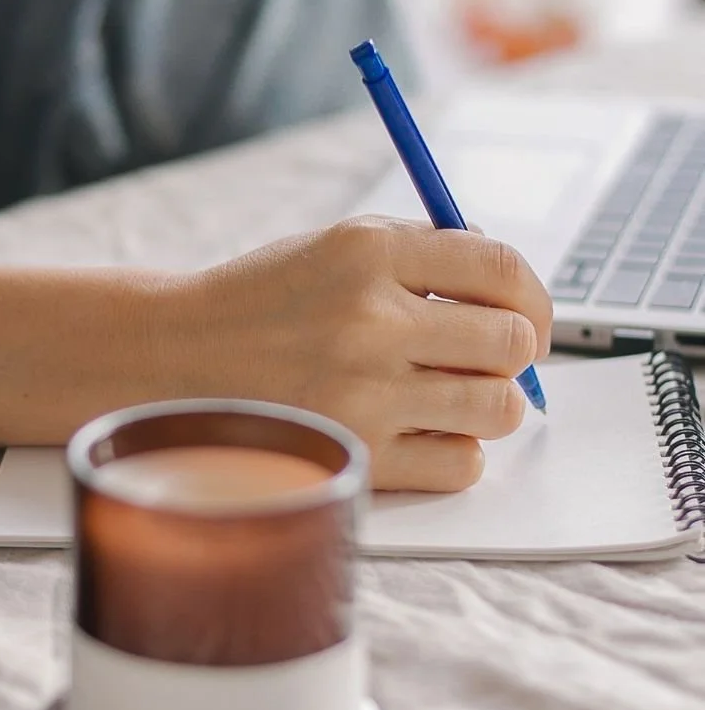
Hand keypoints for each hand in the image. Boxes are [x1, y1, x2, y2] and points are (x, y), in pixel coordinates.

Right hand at [172, 217, 552, 491]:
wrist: (176, 356)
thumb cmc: (268, 301)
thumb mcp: (337, 246)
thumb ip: (426, 253)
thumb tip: (517, 291)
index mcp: (369, 252)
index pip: (501, 268)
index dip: (534, 297)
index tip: (528, 317)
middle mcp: (369, 319)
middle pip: (511, 342)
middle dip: (512, 350)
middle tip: (483, 357)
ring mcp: (363, 393)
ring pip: (499, 407)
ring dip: (488, 402)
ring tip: (445, 393)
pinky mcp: (358, 455)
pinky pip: (462, 464)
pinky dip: (456, 451)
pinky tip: (418, 430)